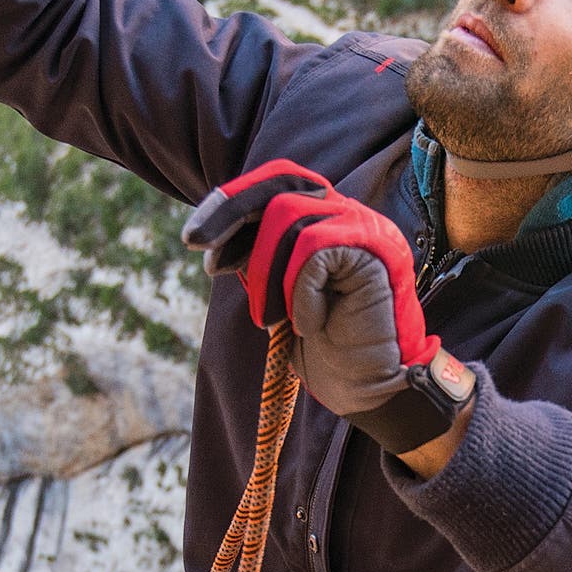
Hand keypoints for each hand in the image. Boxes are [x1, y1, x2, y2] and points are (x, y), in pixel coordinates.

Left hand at [183, 163, 472, 458]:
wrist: (370, 390)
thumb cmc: (327, 347)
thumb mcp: (278, 292)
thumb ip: (261, 254)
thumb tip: (214, 226)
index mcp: (330, 219)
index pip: (278, 181)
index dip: (232, 200)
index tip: (195, 237)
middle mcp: (351, 214)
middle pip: (280, 186)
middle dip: (230, 216)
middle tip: (207, 262)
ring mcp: (367, 228)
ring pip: (290, 217)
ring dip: (266, 274)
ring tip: (272, 319)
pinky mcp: (376, 251)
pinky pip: (313, 250)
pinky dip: (299, 292)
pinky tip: (312, 324)